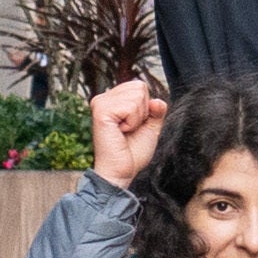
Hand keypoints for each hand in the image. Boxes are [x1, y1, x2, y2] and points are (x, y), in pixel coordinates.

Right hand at [89, 77, 167, 191]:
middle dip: (142, 111)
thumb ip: (156, 110)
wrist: (122, 171)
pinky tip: (120, 132)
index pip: (139, 85)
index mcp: (112, 100)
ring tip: (124, 131)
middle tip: (129, 129)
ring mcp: (100, 103)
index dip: (145, 107)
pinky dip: (132, 122)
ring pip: (137, 95)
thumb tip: (157, 101)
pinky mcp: (101, 112)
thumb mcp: (150, 127)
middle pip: (139, 87)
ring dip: (137, 118)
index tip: (133, 125)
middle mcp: (104, 98)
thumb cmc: (132, 152)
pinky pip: (131, 106)